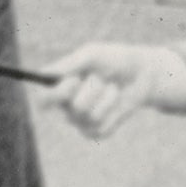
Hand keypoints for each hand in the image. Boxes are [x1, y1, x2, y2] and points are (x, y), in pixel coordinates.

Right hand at [47, 42, 185, 138]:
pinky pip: (101, 129)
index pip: (43, 99)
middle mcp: (67, 106)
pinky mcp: (97, 131)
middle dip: (92, 90)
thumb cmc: (114, 60)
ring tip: (112, 87)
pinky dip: (114, 112)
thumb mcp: (93, 54)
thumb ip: (70, 64)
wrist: (142, 74)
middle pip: (71, 108)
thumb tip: (46, 73)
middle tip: (100, 78)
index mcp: (61, 86)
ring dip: (106, 99)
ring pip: (90, 118)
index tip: (74, 81)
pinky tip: (118, 101)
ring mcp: (81, 121)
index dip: (54, 94)